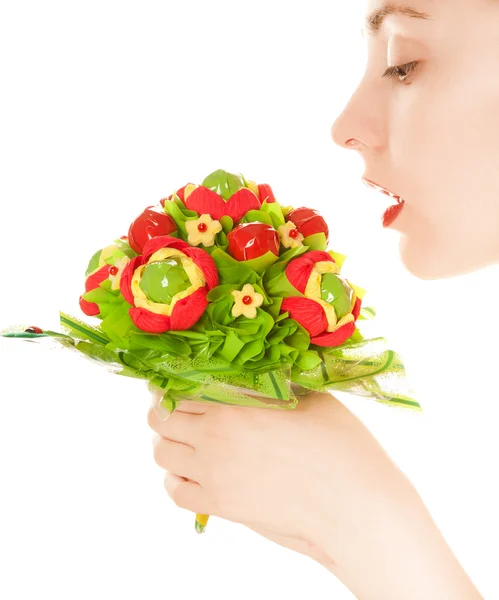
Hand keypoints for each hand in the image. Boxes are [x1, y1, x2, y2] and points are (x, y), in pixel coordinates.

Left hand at [147, 391, 482, 598]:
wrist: (353, 503)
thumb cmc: (339, 444)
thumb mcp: (309, 397)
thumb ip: (274, 382)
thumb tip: (260, 370)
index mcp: (234, 405)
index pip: (178, 388)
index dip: (171, 383)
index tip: (175, 381)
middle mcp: (214, 438)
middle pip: (160, 420)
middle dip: (164, 411)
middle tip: (179, 408)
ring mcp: (214, 475)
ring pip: (161, 455)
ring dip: (168, 443)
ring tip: (187, 440)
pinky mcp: (221, 506)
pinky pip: (176, 493)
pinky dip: (176, 480)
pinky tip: (194, 473)